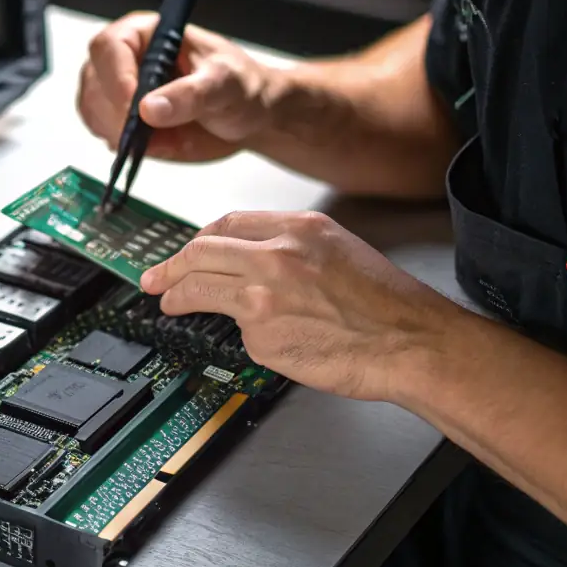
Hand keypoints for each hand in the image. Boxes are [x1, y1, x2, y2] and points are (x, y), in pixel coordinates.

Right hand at [78, 12, 276, 161]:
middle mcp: (124, 58)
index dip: (115, 77)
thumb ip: (189, 95)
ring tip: (158, 139)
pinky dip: (119, 144)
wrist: (248, 114)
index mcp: (146, 34)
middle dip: (114, 112)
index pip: (110, 47)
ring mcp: (117, 89)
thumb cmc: (239, 87)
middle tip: (145, 136)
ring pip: (92, 109)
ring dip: (116, 131)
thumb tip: (149, 109)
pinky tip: (148, 145)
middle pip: (93, 80)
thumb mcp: (224, 85)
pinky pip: (102, 131)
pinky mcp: (120, 118)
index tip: (133, 110)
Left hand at [140, 211, 458, 399]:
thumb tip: (247, 259)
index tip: (187, 251)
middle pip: (200, 251)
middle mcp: (276, 254)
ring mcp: (264, 293)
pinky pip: (236, 329)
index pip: (227, 224)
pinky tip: (259, 338)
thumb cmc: (387, 305)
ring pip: (200, 286)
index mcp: (298, 228)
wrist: (412, 342)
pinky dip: (240, 333)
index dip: (200, 239)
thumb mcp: (338, 250)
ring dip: (175, 296)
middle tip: (155, 277)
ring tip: (167, 302)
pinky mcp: (261, 333)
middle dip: (170, 265)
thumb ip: (290, 248)